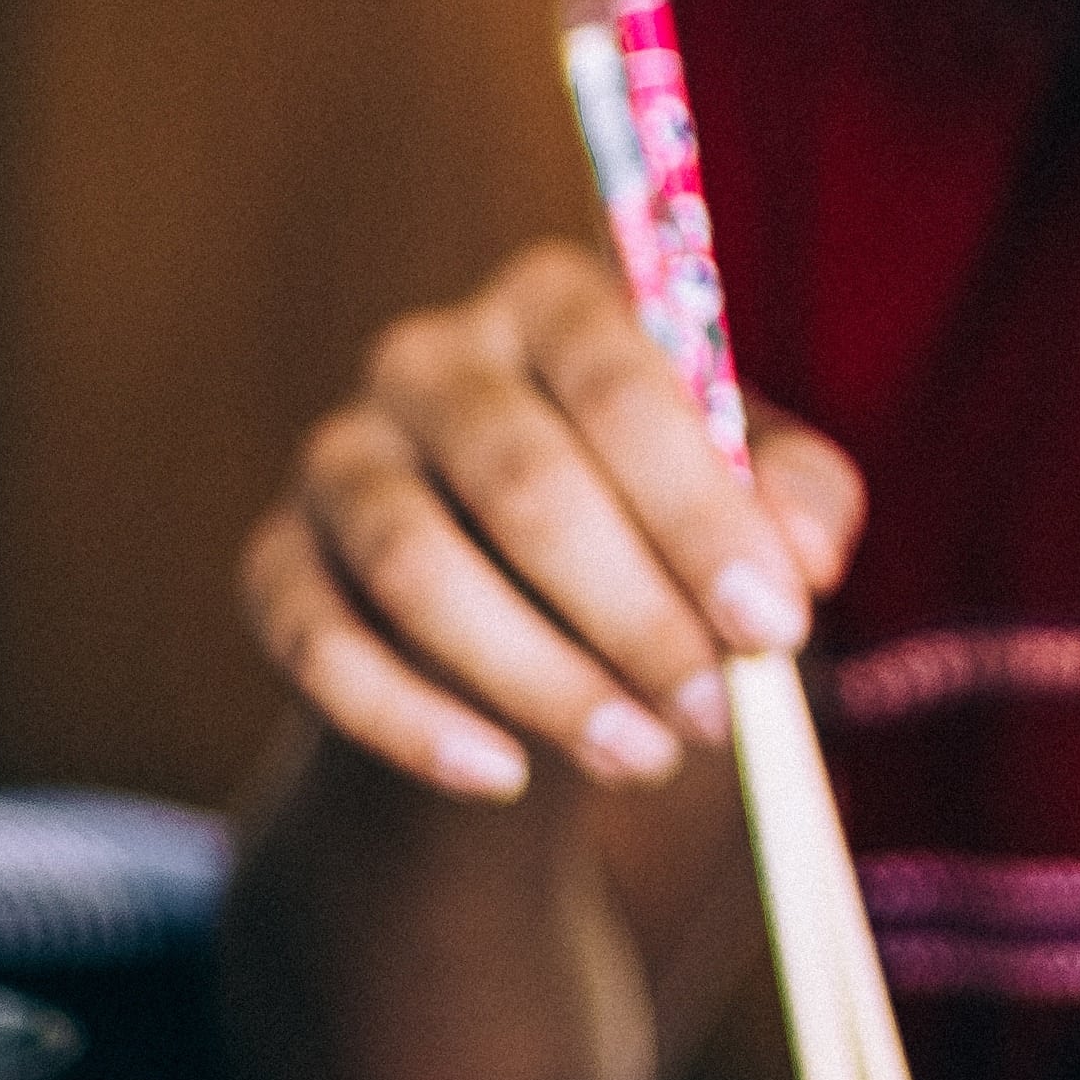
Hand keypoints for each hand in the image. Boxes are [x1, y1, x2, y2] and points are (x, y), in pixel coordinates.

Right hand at [239, 239, 863, 802]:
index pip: (619, 385)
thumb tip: (804, 558)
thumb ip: (800, 500)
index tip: (773, 624)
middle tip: (715, 716)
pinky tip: (504, 778)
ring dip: (537, 679)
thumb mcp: (753, 489)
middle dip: (631, 613)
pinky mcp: (276, 558)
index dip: (698, 511)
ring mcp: (339, 454)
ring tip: (642, 758)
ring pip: (414, 568)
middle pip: (518, 480)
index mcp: (554, 302)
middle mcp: (429, 356)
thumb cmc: (661, 513)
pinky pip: (318, 644)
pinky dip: (411, 722)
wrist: (525, 588)